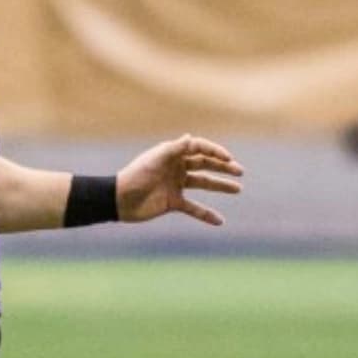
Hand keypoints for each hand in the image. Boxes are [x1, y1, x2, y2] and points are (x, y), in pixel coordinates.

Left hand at [115, 135, 243, 225]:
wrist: (118, 200)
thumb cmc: (135, 176)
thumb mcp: (155, 160)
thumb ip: (174, 149)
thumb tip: (190, 136)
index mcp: (172, 154)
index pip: (199, 148)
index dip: (215, 152)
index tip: (229, 159)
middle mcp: (176, 168)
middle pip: (205, 165)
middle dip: (223, 167)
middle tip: (240, 172)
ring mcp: (176, 185)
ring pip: (203, 184)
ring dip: (220, 186)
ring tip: (238, 189)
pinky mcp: (173, 203)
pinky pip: (194, 208)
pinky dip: (206, 214)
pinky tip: (220, 220)